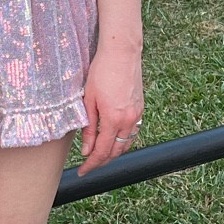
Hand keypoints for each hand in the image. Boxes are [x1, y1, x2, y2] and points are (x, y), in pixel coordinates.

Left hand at [77, 41, 144, 173]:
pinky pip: (132, 132)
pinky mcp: (140, 108)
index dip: (92, 164)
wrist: (122, 52)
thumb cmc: (101, 72)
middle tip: (89, 165)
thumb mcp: (88, 100)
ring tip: (100, 154)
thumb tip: (87, 150)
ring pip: (126, 143)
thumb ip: (89, 128)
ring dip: (114, 152)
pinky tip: (114, 139)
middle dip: (102, 161)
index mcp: (113, 119)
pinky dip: (123, 140)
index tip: (83, 171)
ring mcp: (137, 114)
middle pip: (116, 151)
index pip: (102, 151)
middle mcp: (128, 120)